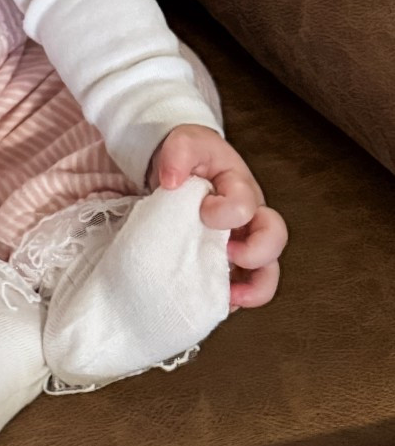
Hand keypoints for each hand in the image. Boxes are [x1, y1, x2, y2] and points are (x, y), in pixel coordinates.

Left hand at [146, 123, 287, 311]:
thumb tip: (171, 180)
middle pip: (274, 239)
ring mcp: (244, 241)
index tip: (202, 211)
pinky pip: (246, 286)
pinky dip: (238, 298)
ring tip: (233, 296)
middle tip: (228, 253)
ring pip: (267, 271)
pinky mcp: (232, 261)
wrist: (182, 169)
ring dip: (255, 288)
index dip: (225, 212)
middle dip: (256, 253)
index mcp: (240, 187)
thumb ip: (178, 154)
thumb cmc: (189, 158)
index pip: (244, 205)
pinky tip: (221, 302)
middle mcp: (250, 217)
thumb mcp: (183, 144)